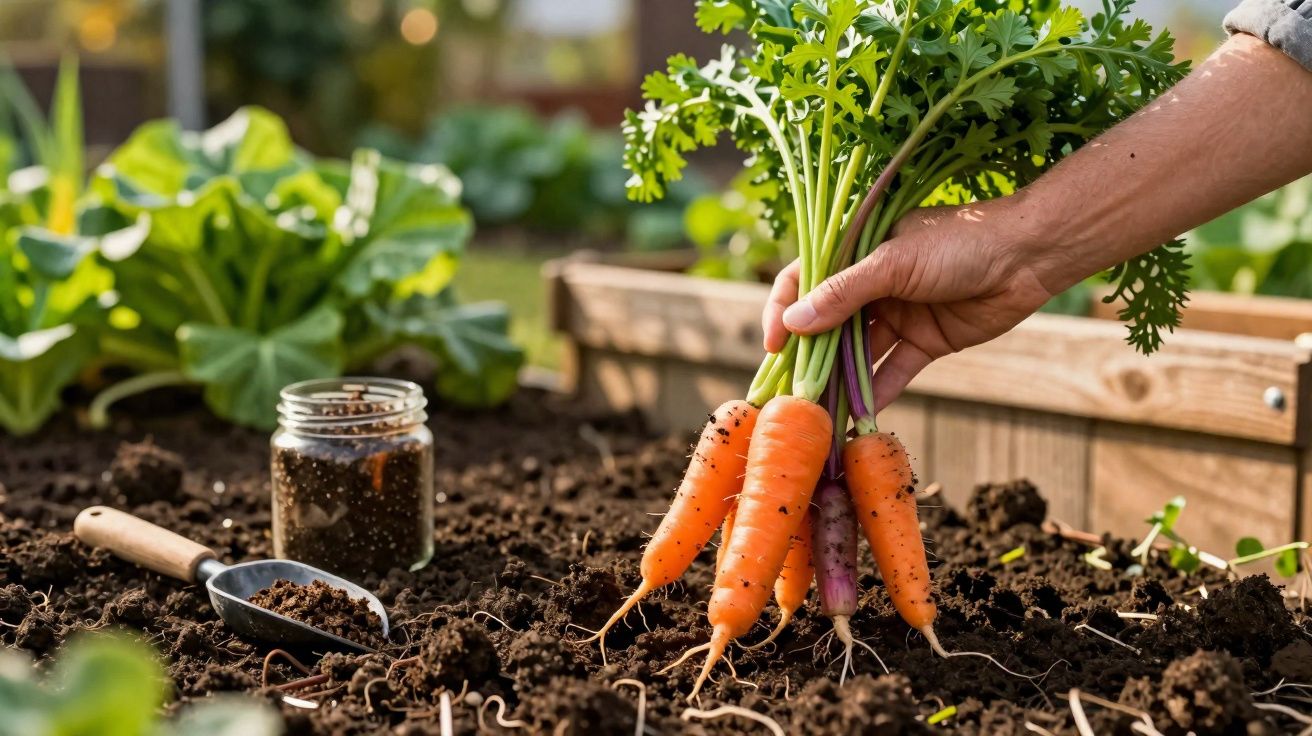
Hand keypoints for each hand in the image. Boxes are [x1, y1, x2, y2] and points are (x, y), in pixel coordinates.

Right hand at [762, 197, 1060, 412]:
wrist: (1028, 255)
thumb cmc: (959, 242)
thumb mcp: (894, 262)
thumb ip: (844, 294)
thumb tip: (793, 323)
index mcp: (856, 252)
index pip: (803, 280)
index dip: (782, 311)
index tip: (774, 344)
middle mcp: (871, 284)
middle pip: (827, 325)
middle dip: (807, 358)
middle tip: (789, 392)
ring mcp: (897, 314)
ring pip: (857, 354)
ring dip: (839, 382)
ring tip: (820, 412)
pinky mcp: (924, 342)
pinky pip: (893, 371)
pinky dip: (876, 394)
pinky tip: (858, 418)